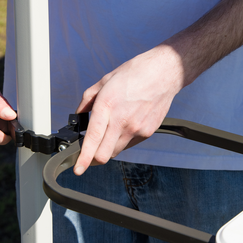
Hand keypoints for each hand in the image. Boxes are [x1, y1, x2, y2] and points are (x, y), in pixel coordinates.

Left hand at [74, 45, 184, 174]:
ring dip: (108, 149)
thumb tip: (80, 113)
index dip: (83, 158)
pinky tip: (126, 125)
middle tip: (88, 154)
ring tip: (110, 131)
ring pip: (116, 151)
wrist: (163, 73)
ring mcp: (136, 128)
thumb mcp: (105, 80)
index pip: (93, 139)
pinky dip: (123, 140)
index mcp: (107, 106)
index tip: (78, 169)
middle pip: (104, 155)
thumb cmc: (135, 73)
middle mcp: (122, 121)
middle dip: (93, 159)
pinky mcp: (147, 132)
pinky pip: (129, 144)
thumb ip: (88, 99)